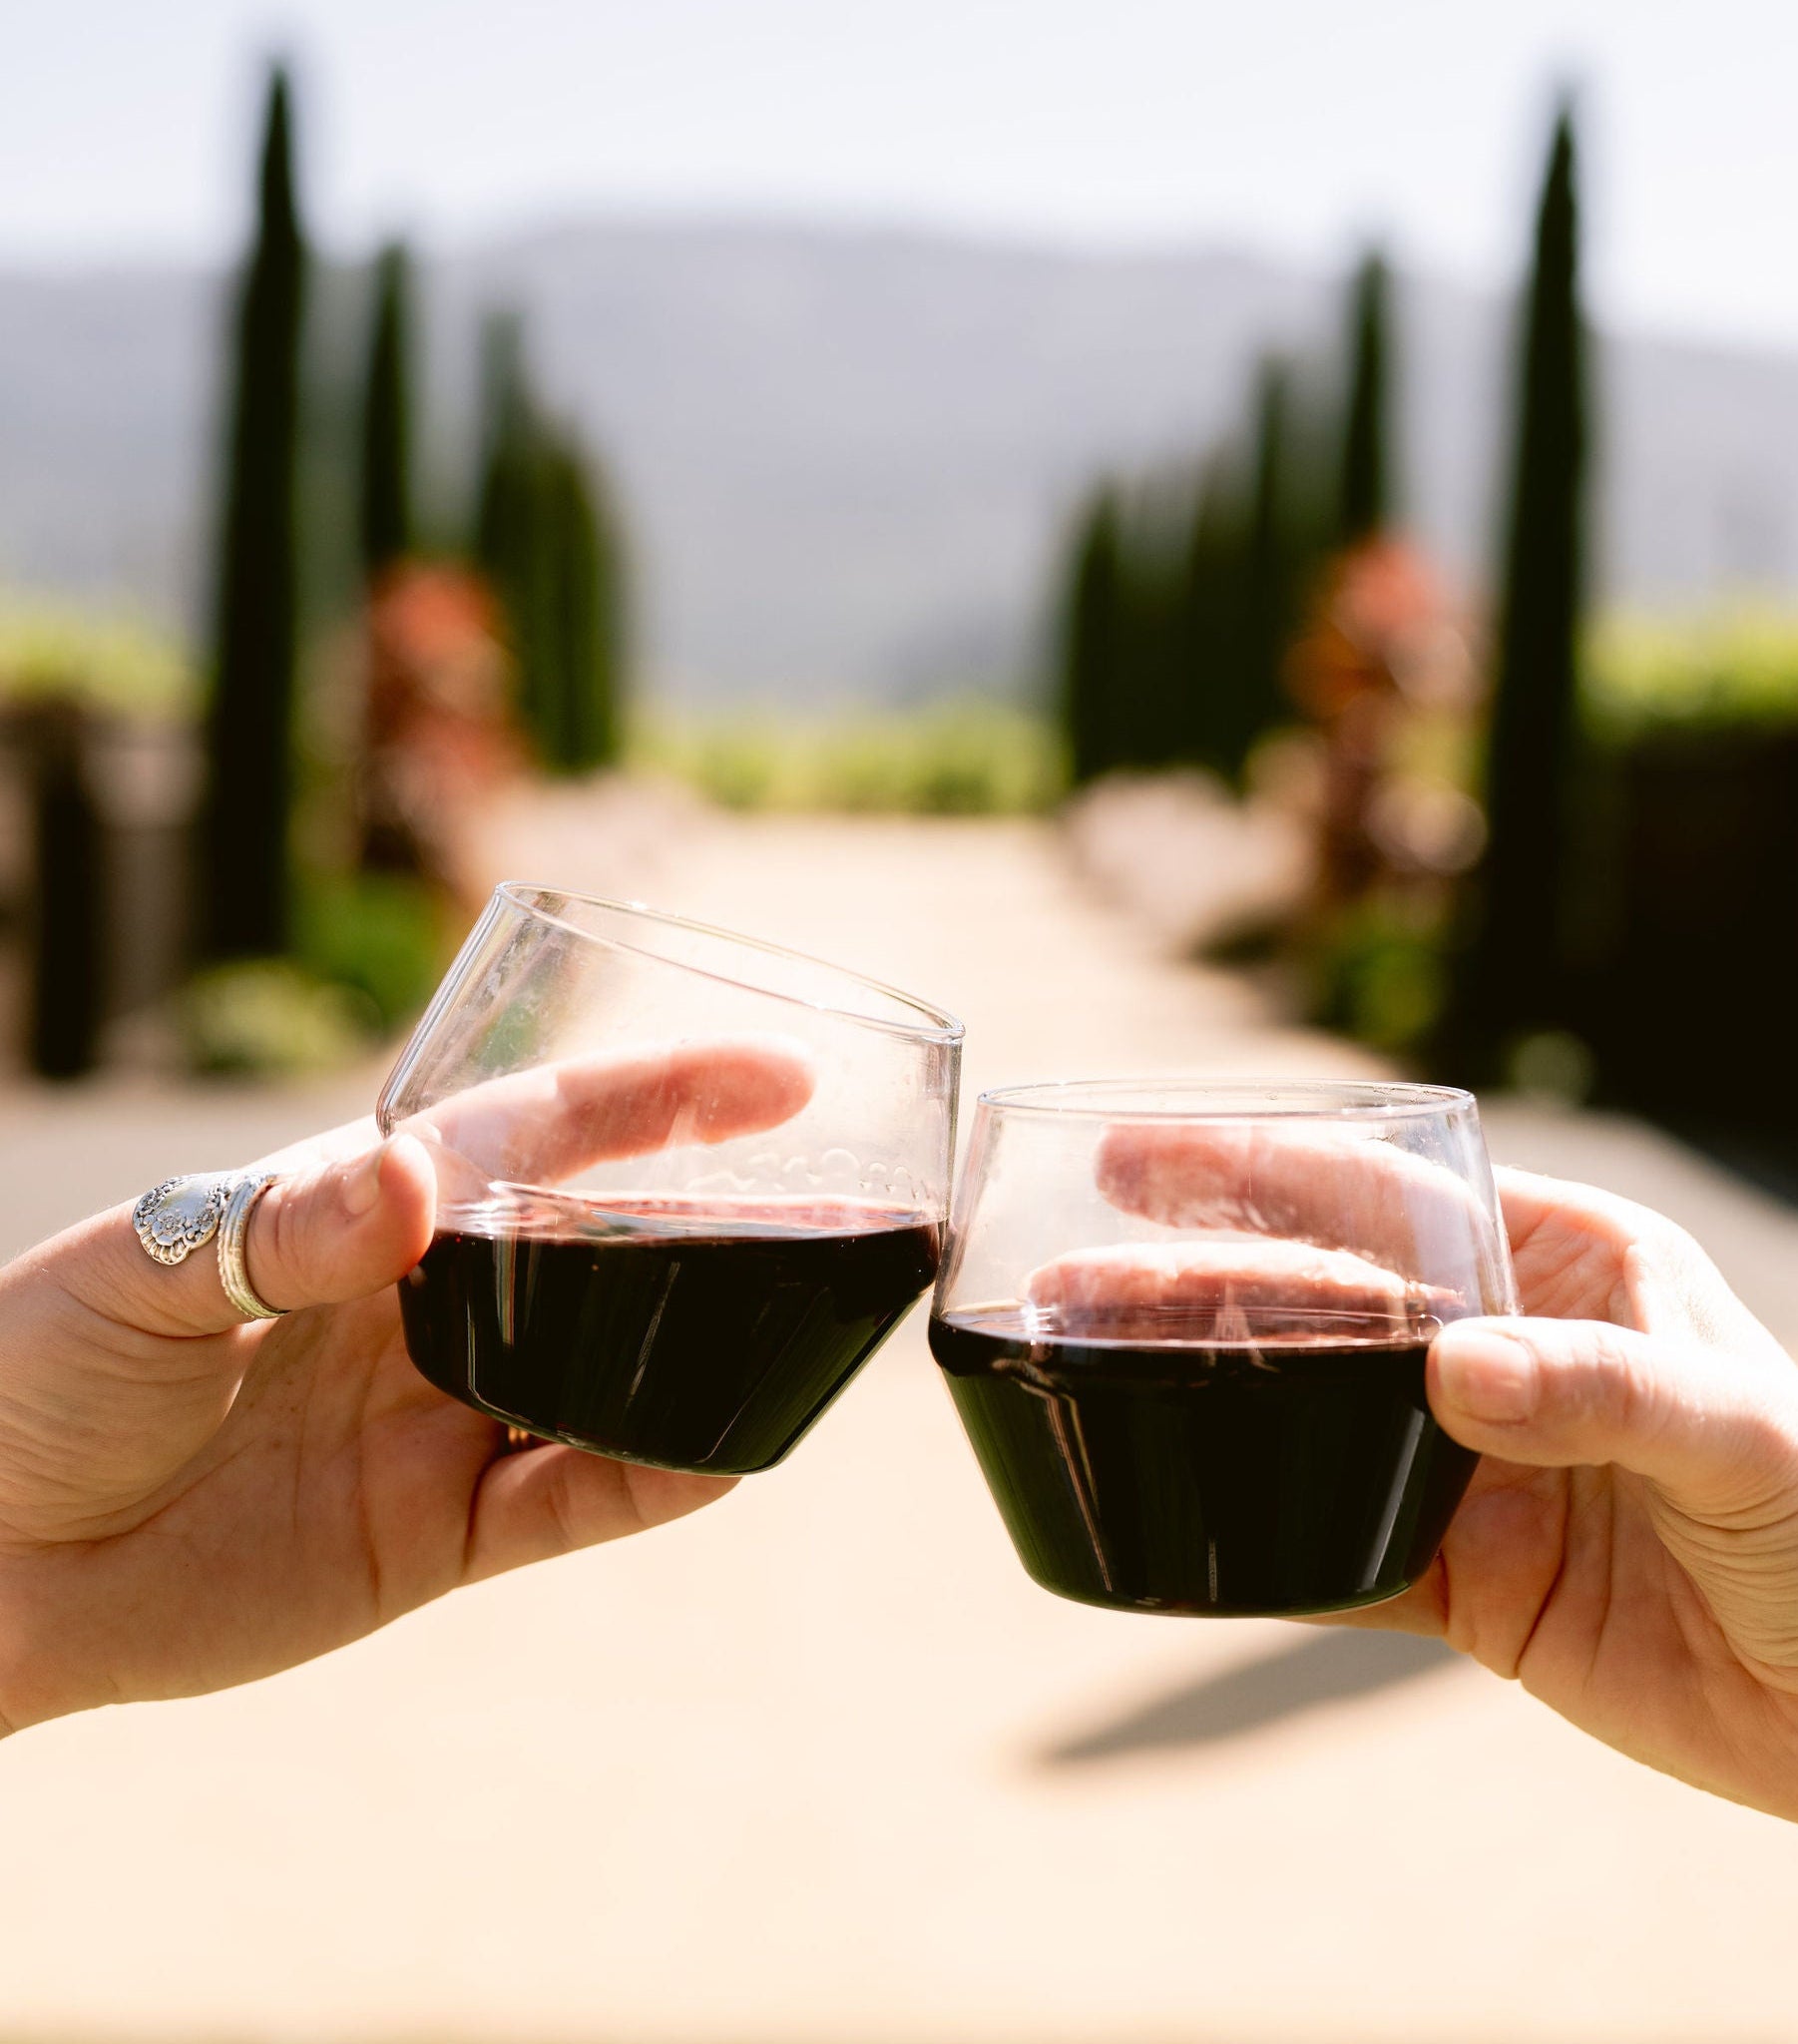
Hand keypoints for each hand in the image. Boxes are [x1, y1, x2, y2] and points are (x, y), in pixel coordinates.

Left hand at [0, 1038, 814, 1731]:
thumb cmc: (30, 1377)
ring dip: (711, 1351)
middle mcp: (430, 1304)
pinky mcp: (440, 1530)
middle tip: (851, 1206)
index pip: (541, 1134)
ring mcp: (443, 1416)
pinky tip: (727, 1451)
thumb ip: (283, 1227)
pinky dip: (658, 1477)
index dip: (661, 1099)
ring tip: (819, 1325)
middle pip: (611, 1252)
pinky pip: (578, 1499)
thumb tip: (415, 1176)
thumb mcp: (136, 1279)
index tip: (777, 1077)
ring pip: (618, 1375)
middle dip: (728, 1223)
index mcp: (370, 1209)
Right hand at [1092, 1129, 1797, 1919]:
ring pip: (1305, 1417)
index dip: (1258, 1172)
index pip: (1386, 1200)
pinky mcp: (1468, 1579)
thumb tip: (1451, 1375)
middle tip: (1067, 1281)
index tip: (1139, 1152)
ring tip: (1083, 1372)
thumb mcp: (1734, 1431)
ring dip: (1200, 1396)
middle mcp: (1504, 1352)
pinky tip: (1168, 1511)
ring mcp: (1475, 1468)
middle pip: (1318, 1304)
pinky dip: (1255, 1533)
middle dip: (1192, 1287)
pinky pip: (1332, 1544)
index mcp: (1566, 1267)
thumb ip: (1594, 1391)